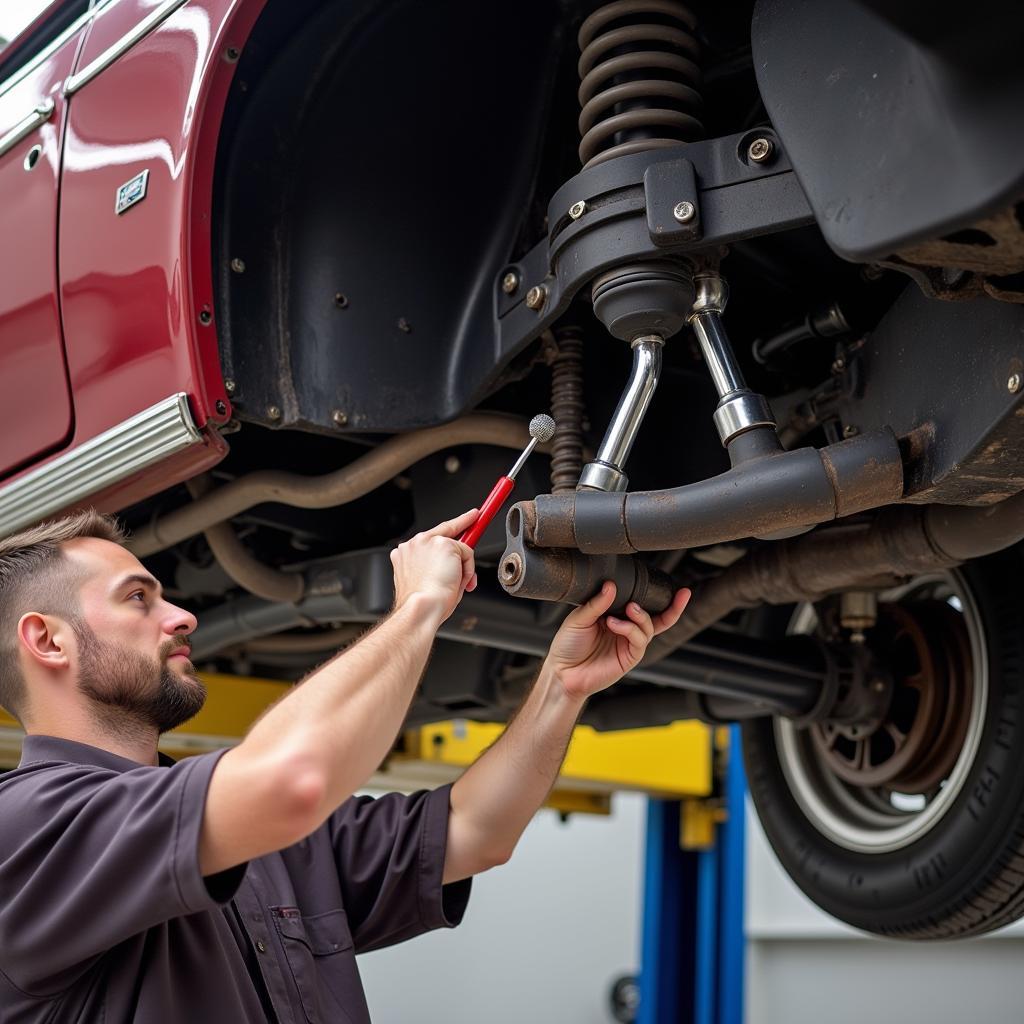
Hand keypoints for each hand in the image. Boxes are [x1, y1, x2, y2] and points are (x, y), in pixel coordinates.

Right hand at [391, 509, 479, 624]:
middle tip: (477, 516)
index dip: (449, 526)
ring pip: (457, 547)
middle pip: (445, 531)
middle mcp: (413, 545)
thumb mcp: (428, 584)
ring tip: (456, 583)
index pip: (429, 538)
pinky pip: (467, 552)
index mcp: (405, 555)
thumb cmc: (423, 603)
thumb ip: (441, 570)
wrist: (421, 607)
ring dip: (463, 565)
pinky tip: (458, 580)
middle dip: (463, 528)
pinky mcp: (444, 544)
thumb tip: (461, 570)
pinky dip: (468, 568)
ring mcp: (427, 542)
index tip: (463, 517)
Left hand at [546, 582, 690, 700]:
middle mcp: (625, 629)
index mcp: (615, 615)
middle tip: (677, 594)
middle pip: (657, 618)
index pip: (639, 604)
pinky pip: (639, 641)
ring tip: (629, 609)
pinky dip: (630, 629)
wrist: (562, 672)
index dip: (656, 596)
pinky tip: (615, 624)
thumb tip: (611, 586)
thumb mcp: (579, 618)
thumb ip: (596, 603)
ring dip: (641, 616)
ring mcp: (628, 644)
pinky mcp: (629, 658)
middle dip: (672, 607)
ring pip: (649, 627)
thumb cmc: (568, 645)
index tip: (672, 586)